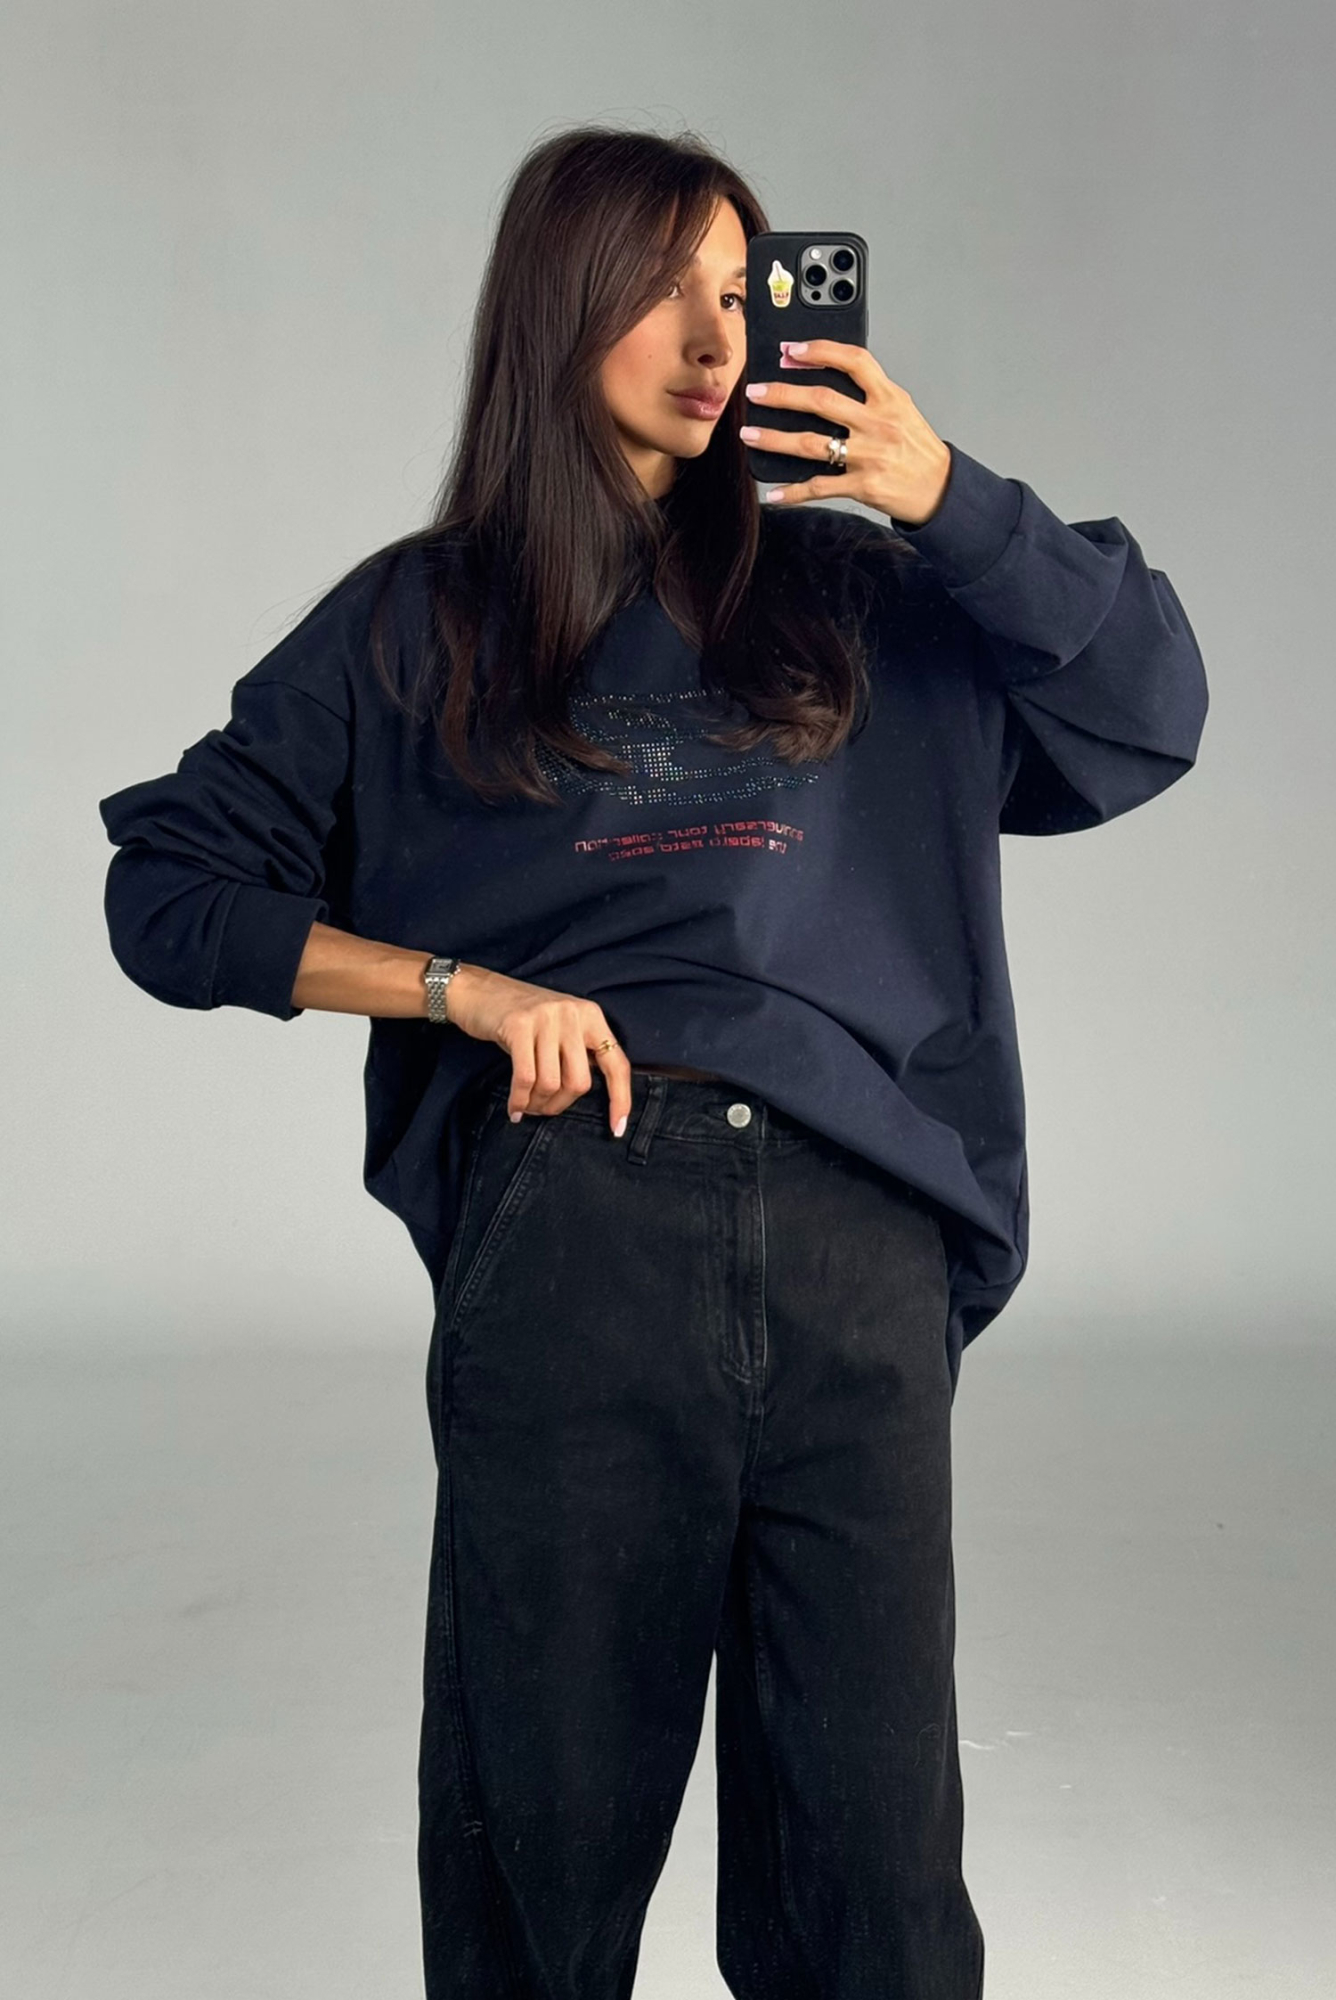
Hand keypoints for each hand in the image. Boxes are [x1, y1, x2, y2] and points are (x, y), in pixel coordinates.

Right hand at [444, 964, 633, 1136]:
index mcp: (591, 1016)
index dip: (620, 1099)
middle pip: (580, 1081)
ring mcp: (546, 1018)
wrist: (479, 990)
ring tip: (526, 1106)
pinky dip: (519, 1100)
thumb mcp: (560, 1027)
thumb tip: (586, 1092)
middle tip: (542, 1109)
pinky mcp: (518, 1025)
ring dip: (537, 1105)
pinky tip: (514, 1109)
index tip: (617, 1129)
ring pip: (551, 1083)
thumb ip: (578, 1053)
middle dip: (560, 1105)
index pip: (617, 1064)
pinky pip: (525, 1077)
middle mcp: (573, 1013)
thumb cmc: (521, 1017)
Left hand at [739, 340, 951, 523]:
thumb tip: (825, 375)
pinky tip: (772, 492)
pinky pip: (819, 486)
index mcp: (889, 398)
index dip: (820, 351)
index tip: (791, 350)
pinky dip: (792, 492)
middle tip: (755, 391)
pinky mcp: (862, 485)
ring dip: (774, 438)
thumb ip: (869, 393)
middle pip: (821, 401)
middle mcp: (877, 424)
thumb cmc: (916, 447)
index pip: (854, 362)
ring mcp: (868, 456)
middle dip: (782, 394)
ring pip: (810, 443)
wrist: (939, 488)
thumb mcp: (901, 409)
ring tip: (750, 434)